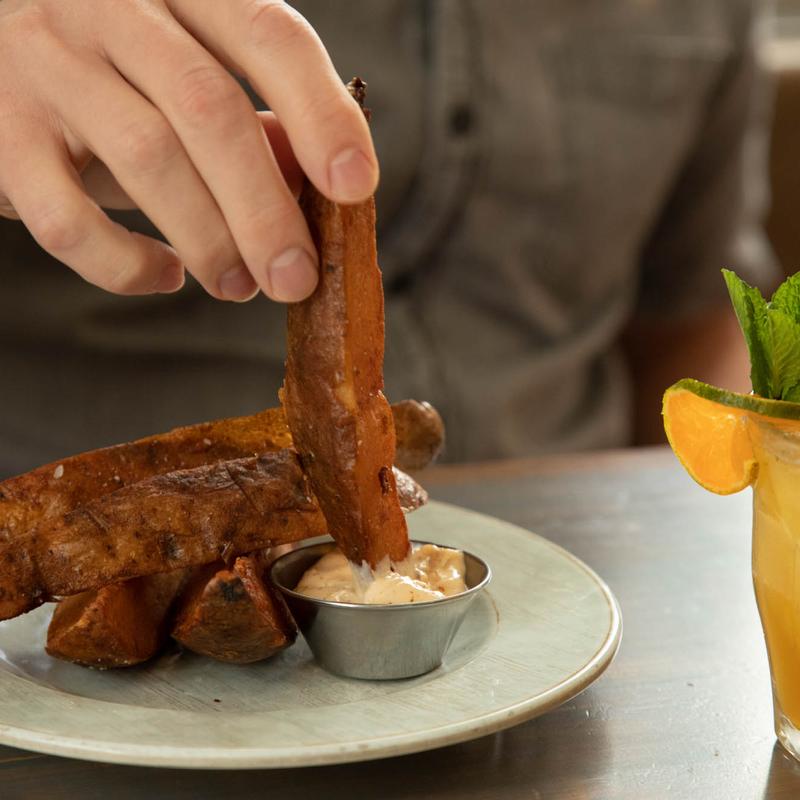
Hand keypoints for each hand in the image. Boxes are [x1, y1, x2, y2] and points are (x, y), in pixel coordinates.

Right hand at [0, 0, 377, 300]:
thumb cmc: (111, 66)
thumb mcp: (184, 70)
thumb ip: (248, 115)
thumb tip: (315, 180)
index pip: (270, 35)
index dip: (322, 114)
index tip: (356, 188)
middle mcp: (108, 7)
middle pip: (211, 109)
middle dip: (266, 210)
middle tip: (296, 279)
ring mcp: (45, 63)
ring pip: (148, 157)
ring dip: (210, 241)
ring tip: (241, 285)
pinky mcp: (1, 134)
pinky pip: (68, 217)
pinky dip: (125, 264)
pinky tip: (164, 276)